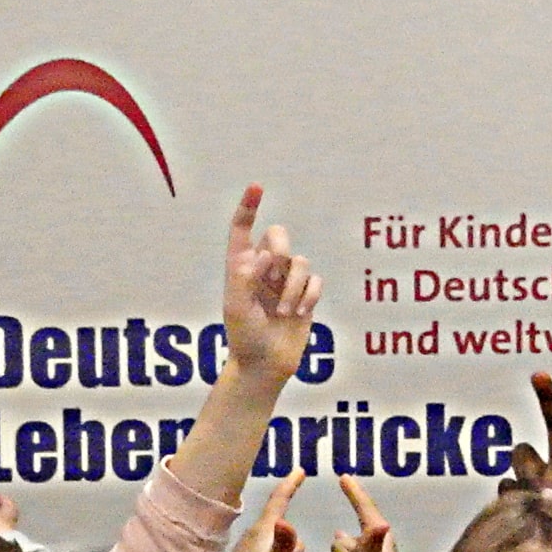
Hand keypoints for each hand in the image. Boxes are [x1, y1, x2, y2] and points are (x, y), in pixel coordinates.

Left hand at [208, 471, 306, 551]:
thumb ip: (283, 546)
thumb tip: (286, 521)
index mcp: (262, 532)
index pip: (278, 502)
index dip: (290, 485)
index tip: (300, 470)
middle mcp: (253, 536)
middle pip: (274, 512)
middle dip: (285, 497)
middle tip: (296, 482)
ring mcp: (249, 550)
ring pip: (273, 531)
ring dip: (282, 519)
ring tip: (291, 509)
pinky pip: (270, 545)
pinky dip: (280, 541)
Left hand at [218, 188, 322, 388]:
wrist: (265, 365)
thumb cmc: (244, 337)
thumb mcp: (235, 306)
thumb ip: (245, 276)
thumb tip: (263, 256)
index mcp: (240, 266)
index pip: (242, 229)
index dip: (249, 207)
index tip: (257, 186)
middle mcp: (263, 269)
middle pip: (279, 236)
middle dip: (281, 250)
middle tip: (275, 273)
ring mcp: (285, 281)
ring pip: (300, 261)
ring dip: (294, 285)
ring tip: (284, 310)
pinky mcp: (305, 295)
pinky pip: (316, 280)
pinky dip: (309, 296)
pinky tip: (299, 313)